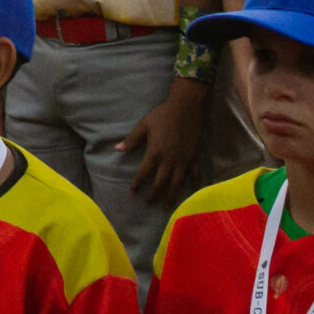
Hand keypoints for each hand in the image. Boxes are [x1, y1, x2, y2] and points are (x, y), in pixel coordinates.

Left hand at [119, 79, 206, 205]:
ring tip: (167, 206)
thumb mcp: (144, 125)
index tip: (133, 193)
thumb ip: (132, 139)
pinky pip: (196, 175)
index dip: (138, 184)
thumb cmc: (163, 114)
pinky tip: (192, 193)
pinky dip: (194, 185)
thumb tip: (117, 149)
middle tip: (149, 204)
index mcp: (155, 152)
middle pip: (160, 183)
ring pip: (177, 183)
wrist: (186, 107)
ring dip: (171, 196)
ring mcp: (184, 160)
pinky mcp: (196, 158)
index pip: (144, 173)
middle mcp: (169, 160)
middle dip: (153, 195)